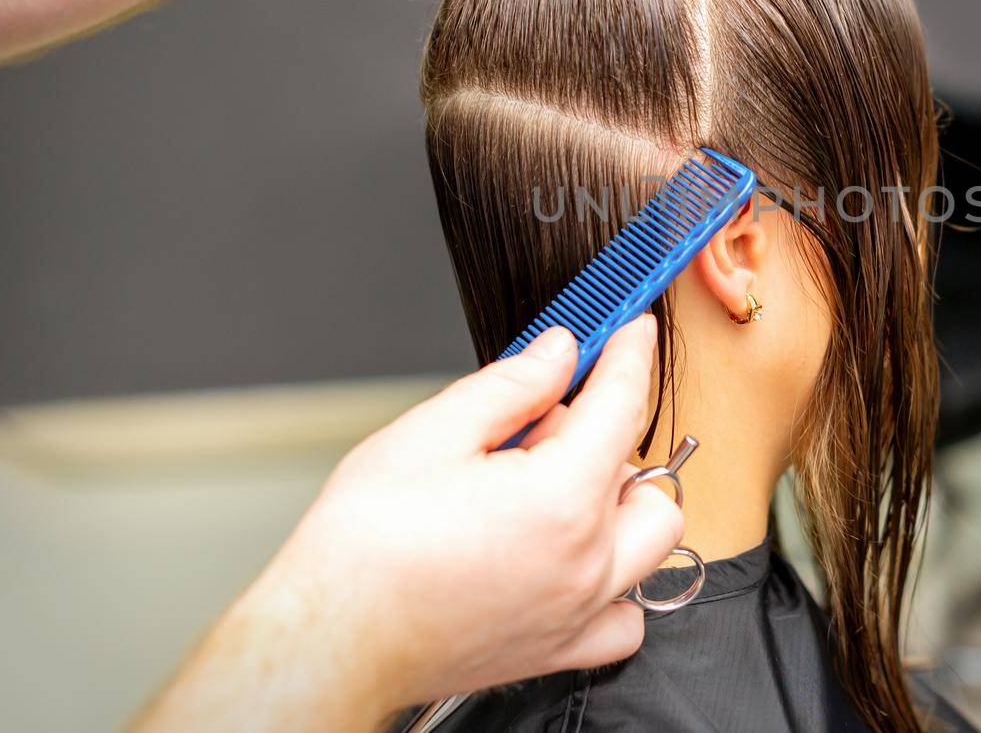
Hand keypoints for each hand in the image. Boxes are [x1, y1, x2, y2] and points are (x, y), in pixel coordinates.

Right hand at [140, 316, 678, 729]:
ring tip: (556, 488)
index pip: (622, 404)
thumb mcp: (429, 433)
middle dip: (610, 436)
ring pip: (650, 542)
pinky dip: (617, 582)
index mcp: (560, 498)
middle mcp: (585, 559)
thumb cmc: (362, 550)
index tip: (631, 331)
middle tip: (545, 425)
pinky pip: (626, 616)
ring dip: (623, 504)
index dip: (628, 355)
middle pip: (645, 474)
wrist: (330, 640)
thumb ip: (510, 386)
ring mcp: (578, 610)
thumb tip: (557, 354)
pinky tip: (570, 557)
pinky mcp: (559, 649)